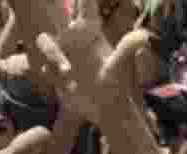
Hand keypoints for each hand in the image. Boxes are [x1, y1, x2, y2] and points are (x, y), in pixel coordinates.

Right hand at [25, 0, 151, 122]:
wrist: (105, 111)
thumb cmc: (116, 86)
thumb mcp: (118, 67)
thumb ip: (127, 49)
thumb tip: (144, 35)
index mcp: (91, 31)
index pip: (84, 3)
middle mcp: (74, 38)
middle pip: (55, 15)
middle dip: (45, 6)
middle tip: (42, 16)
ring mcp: (62, 53)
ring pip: (45, 44)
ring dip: (53, 57)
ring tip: (70, 77)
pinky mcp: (53, 70)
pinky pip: (42, 65)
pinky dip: (49, 73)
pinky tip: (67, 86)